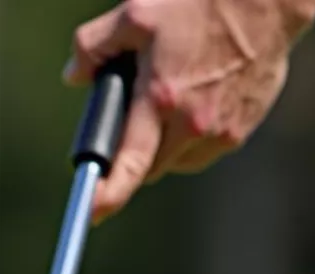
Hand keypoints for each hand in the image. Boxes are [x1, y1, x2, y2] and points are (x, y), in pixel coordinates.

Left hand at [64, 0, 314, 222]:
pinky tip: (197, 97)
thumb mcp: (136, 12)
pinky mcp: (240, 131)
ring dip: (165, 143)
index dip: (108, 194)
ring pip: (177, 160)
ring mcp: (220, 133)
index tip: (90, 212)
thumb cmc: (199, 1)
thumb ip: (96, 45)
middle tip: (133, 119)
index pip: (130, 164)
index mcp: (162, 99)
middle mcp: (193, 125)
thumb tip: (75, 74)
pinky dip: (191, 135)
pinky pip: (204, 149)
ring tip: (173, 95)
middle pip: (151, 167)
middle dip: (135, 154)